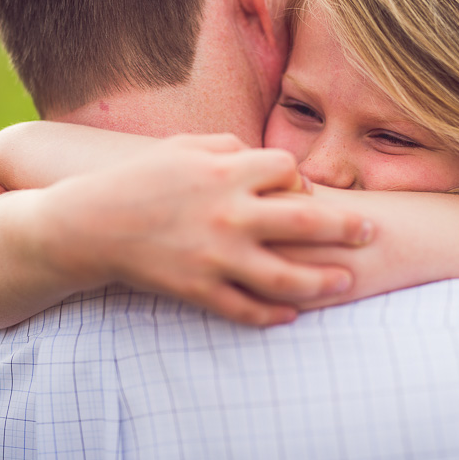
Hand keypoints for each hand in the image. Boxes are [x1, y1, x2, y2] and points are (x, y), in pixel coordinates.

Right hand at [36, 133, 372, 324]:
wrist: (87, 225)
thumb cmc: (137, 178)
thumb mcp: (180, 145)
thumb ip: (228, 144)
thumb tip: (263, 155)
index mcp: (225, 171)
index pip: (289, 171)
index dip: (300, 179)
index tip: (301, 191)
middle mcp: (228, 212)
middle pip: (306, 220)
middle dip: (346, 227)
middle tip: (371, 232)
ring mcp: (215, 256)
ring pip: (285, 276)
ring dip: (322, 281)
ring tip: (345, 282)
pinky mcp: (198, 289)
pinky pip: (246, 308)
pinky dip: (272, 314)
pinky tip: (292, 315)